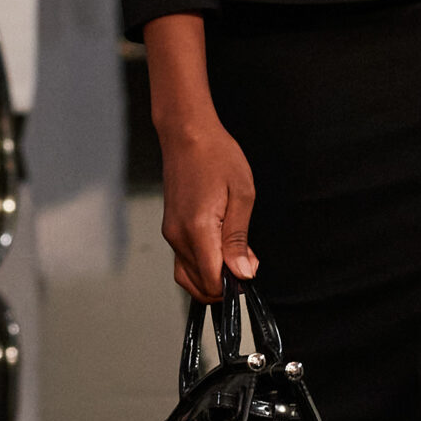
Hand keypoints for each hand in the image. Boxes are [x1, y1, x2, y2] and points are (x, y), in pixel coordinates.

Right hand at [160, 114, 257, 300]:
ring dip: (212, 277)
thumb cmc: (217, 156)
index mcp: (198, 228)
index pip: (212, 280)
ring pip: (189, 277)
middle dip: (225, 284)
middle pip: (198, 285)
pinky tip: (220, 249)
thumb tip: (243, 273)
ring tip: (235, 256)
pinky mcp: (170, 229)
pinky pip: (184, 261)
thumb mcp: (242, 195)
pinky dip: (202, 265)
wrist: (187, 134)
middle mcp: (178, 236)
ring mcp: (171, 234)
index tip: (249, 272)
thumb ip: (239, 239)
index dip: (233, 285)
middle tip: (246, 262)